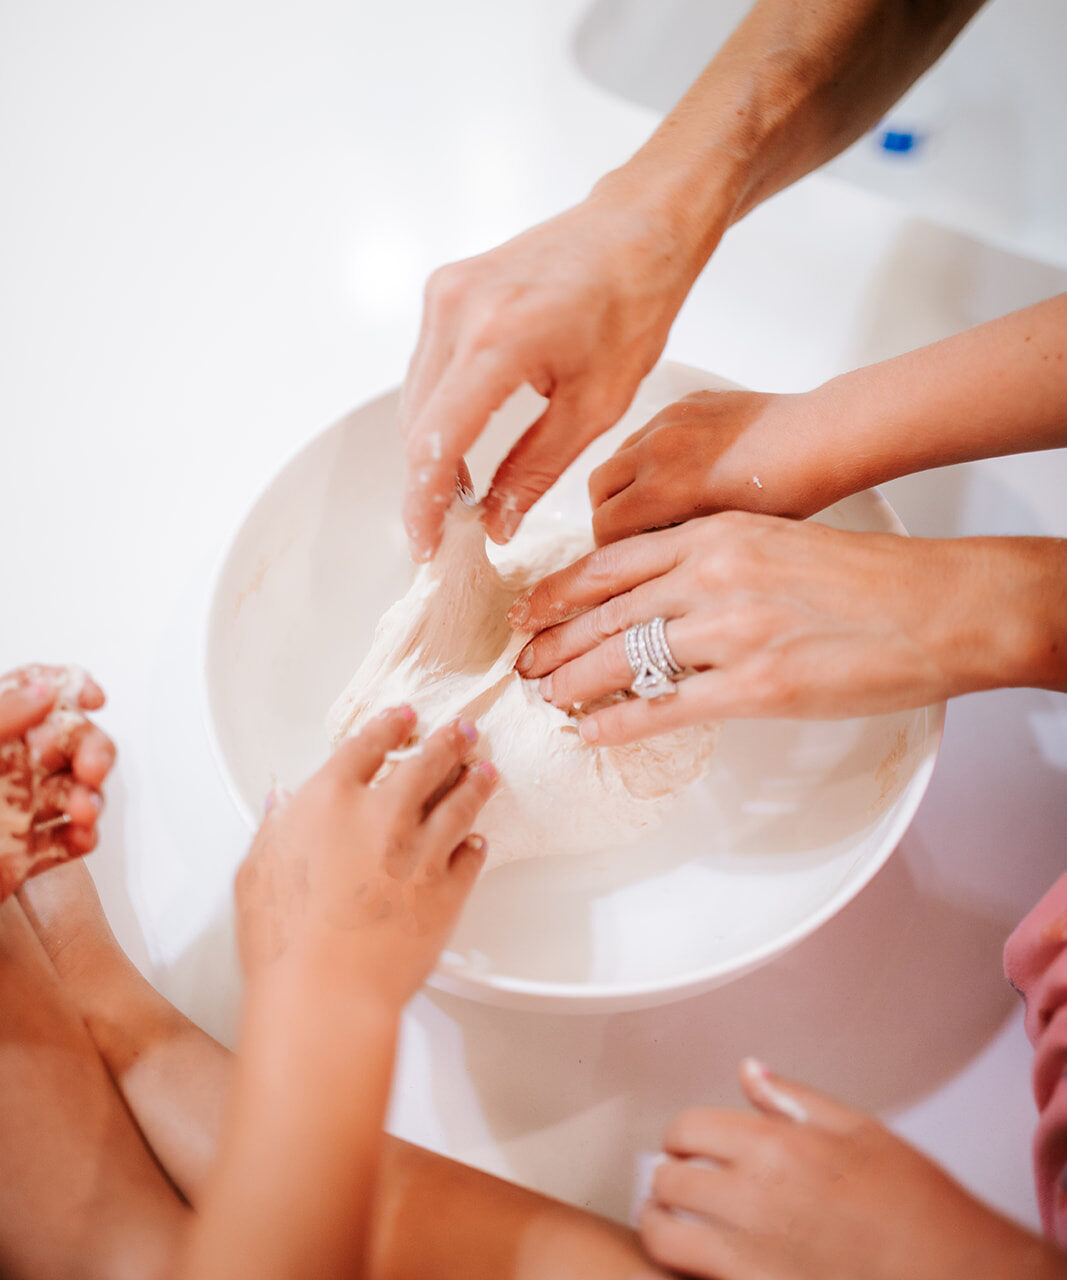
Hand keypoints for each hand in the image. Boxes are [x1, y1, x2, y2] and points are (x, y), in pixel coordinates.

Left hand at [0, 664, 114, 899]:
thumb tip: (42, 691)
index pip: (31, 693)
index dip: (68, 687)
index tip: (92, 697)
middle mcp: (3, 768)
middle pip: (68, 740)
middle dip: (92, 750)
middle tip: (91, 769)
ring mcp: (14, 810)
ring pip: (74, 788)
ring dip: (89, 797)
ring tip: (81, 815)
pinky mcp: (23, 853)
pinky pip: (67, 837)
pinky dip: (82, 836)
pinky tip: (78, 838)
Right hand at [234, 707, 496, 1007]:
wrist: (326, 991)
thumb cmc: (281, 939)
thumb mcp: (256, 871)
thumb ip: (274, 830)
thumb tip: (281, 806)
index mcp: (330, 801)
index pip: (366, 747)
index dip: (388, 727)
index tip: (404, 716)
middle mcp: (382, 815)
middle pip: (426, 763)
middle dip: (448, 742)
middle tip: (464, 731)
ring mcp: (422, 851)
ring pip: (460, 802)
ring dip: (475, 781)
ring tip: (487, 769)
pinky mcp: (447, 890)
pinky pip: (470, 858)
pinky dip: (476, 845)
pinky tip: (479, 839)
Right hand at [400, 194, 697, 559]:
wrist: (636, 226)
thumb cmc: (633, 305)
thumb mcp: (596, 405)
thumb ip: (536, 468)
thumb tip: (494, 522)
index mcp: (500, 339)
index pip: (437, 440)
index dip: (424, 503)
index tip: (425, 546)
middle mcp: (458, 310)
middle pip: (416, 423)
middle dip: (426, 484)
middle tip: (448, 532)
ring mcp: (445, 293)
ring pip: (414, 398)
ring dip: (429, 449)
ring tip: (460, 495)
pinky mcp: (446, 288)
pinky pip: (426, 368)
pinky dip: (436, 411)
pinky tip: (462, 441)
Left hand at [510, 514, 1048, 743]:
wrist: (935, 605)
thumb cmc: (863, 574)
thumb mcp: (772, 539)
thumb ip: (709, 558)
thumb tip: (660, 590)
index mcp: (713, 537)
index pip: (609, 564)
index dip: (558, 592)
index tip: (529, 611)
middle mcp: (710, 577)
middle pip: (603, 614)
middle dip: (552, 642)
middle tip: (521, 665)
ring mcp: (730, 633)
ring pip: (622, 660)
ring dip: (574, 683)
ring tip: (546, 698)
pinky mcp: (756, 687)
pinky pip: (666, 708)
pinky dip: (619, 724)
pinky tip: (591, 734)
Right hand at [589, 389, 830, 543]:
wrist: (821, 439)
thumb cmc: (788, 494)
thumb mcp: (723, 535)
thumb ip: (672, 543)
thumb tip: (643, 556)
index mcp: (665, 487)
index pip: (603, 525)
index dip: (612, 550)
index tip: (630, 558)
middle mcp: (658, 448)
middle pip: (597, 488)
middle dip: (607, 513)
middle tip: (635, 532)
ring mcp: (669, 419)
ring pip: (617, 456)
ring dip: (625, 482)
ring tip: (659, 502)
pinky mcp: (684, 402)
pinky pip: (646, 431)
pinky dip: (649, 455)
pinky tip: (683, 470)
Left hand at [641, 1060, 1065, 1279]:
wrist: (955, 1274)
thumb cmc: (917, 1206)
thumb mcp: (861, 1130)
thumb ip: (793, 1099)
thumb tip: (749, 1070)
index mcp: (778, 1146)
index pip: (689, 1128)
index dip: (682, 1136)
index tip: (687, 1145)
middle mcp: (756, 1197)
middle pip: (670, 1178)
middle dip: (669, 1176)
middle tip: (678, 1182)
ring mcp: (752, 1255)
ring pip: (666, 1234)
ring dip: (660, 1223)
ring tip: (667, 1221)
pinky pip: (692, 1275)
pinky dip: (683, 1265)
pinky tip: (696, 1259)